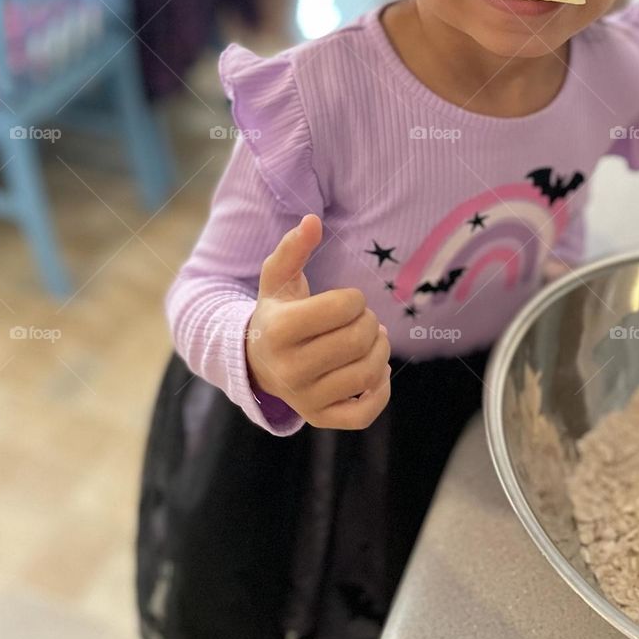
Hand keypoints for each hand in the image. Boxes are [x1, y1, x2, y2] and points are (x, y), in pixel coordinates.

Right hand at [246, 214, 391, 429]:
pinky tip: (375, 371)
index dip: (354, 298)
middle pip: (359, 340)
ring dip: (380, 349)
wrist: (257, 362)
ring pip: (368, 372)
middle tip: (360, 319)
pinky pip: (366, 412)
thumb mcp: (277, 278)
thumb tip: (312, 220)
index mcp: (279, 330)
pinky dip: (381, 390)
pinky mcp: (321, 419)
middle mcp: (289, 370)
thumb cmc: (276, 311)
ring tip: (369, 339)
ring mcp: (305, 399)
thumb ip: (293, 248)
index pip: (343, 307)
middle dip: (369, 322)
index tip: (346, 301)